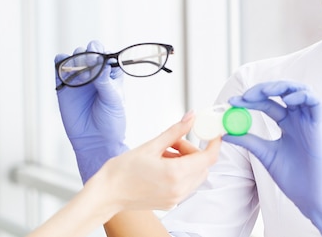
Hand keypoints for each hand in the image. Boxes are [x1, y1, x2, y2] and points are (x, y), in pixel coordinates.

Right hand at [55, 41, 128, 182]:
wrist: (95, 141)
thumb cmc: (111, 120)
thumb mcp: (113, 100)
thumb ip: (105, 82)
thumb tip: (101, 63)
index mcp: (111, 73)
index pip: (105, 54)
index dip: (100, 52)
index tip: (98, 59)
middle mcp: (95, 72)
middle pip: (88, 52)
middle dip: (87, 56)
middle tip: (88, 70)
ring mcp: (79, 78)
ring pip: (74, 57)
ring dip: (75, 60)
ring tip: (79, 76)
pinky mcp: (64, 87)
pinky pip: (59, 68)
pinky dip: (59, 64)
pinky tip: (64, 70)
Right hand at [95, 111, 221, 211]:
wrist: (107, 193)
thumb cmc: (122, 171)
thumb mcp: (151, 145)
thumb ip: (175, 131)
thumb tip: (191, 117)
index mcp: (175, 174)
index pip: (208, 158)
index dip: (214, 143)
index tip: (213, 133)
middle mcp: (178, 189)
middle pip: (202, 166)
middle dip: (193, 151)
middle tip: (175, 142)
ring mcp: (175, 198)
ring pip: (195, 175)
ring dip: (187, 161)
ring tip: (165, 154)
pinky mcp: (170, 202)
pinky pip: (185, 184)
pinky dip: (180, 172)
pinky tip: (163, 165)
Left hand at [222, 80, 321, 236]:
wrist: (309, 196)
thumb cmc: (291, 177)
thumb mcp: (265, 154)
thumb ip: (248, 141)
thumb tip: (224, 133)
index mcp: (286, 123)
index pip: (266, 102)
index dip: (250, 99)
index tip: (232, 102)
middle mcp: (297, 118)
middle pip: (282, 91)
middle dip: (263, 89)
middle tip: (246, 96)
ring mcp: (308, 120)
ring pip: (299, 90)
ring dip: (281, 86)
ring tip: (264, 92)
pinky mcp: (318, 125)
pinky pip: (315, 102)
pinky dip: (301, 96)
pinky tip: (287, 100)